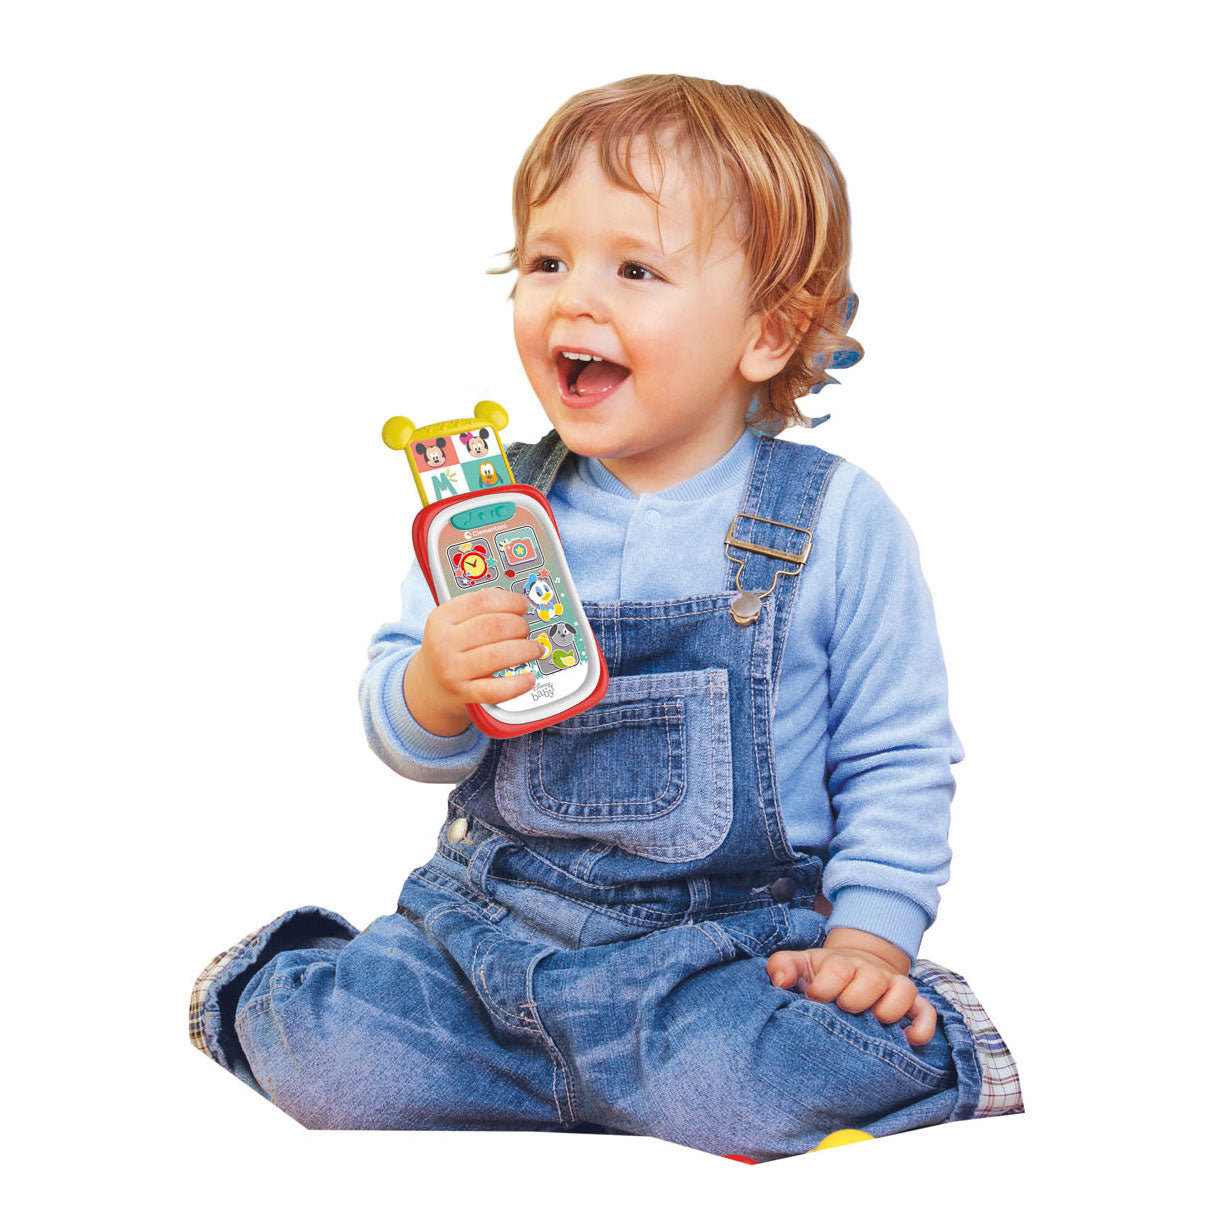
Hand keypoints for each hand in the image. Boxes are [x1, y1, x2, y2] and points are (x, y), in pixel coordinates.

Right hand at [404, 588, 542, 735]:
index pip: (482, 601)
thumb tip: (517, 603)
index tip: (523, 605)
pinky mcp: (463, 693)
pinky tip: (529, 678)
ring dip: (525, 650)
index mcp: (441, 618)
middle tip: (526, 629)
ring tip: (534, 649)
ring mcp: (452, 670)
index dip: (510, 601)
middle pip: (493, 627)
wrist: (428, 685)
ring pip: (498, 655)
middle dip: (519, 626)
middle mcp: (444, 643)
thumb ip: (478, 609)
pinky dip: (517, 684)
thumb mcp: (450, 623)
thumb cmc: (447, 649)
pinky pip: (495, 690)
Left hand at [767, 928, 936, 1045]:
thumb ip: (782, 966)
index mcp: (842, 963)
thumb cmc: (824, 973)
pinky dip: (921, 1028)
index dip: (825, 987)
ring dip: (888, 1011)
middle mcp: (871, 972)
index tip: (814, 999)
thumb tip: (778, 981)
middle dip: (854, 999)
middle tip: (842, 1010)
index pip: (838, 968)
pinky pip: (927, 1013)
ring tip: (872, 1023)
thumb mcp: (800, 965)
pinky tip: (906, 1039)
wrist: (857, 964)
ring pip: (903, 993)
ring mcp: (894, 987)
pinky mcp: (913, 1004)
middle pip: (871, 979)